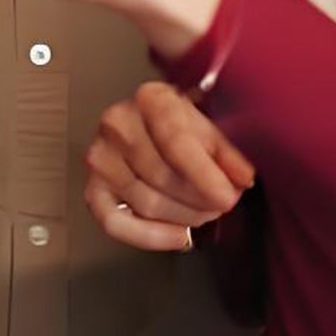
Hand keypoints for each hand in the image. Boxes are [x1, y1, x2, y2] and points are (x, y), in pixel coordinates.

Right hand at [84, 82, 255, 251]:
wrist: (153, 125)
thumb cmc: (184, 125)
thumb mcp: (211, 126)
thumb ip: (229, 151)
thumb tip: (242, 178)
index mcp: (150, 98)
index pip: (175, 141)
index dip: (204, 175)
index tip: (227, 196)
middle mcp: (117, 123)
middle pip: (161, 177)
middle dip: (199, 200)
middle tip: (221, 204)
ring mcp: (101, 156)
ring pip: (146, 203)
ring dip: (184, 218)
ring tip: (204, 212)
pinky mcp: (93, 187)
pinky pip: (116, 223)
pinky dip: (151, 237)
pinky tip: (179, 236)